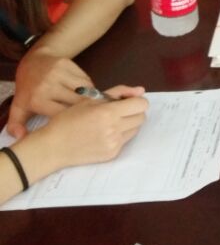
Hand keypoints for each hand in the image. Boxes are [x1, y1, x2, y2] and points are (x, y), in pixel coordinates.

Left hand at [8, 50, 93, 138]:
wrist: (33, 61)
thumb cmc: (28, 89)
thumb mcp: (19, 107)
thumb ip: (17, 124)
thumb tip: (21, 137)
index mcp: (37, 100)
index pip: (63, 114)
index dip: (73, 119)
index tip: (78, 122)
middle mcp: (48, 85)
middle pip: (77, 102)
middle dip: (85, 108)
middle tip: (90, 114)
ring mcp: (58, 73)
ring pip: (85, 89)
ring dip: (90, 97)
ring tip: (90, 103)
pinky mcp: (67, 64)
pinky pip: (86, 79)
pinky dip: (90, 87)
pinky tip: (86, 92)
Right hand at [32, 86, 148, 169]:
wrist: (53, 147)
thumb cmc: (69, 119)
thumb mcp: (90, 99)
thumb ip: (118, 92)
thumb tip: (141, 90)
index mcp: (109, 112)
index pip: (142, 104)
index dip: (136, 101)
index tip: (126, 102)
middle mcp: (114, 128)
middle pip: (141, 117)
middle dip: (133, 112)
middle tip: (118, 112)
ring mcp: (114, 143)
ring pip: (136, 129)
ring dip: (128, 124)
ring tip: (110, 123)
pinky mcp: (112, 154)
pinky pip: (126, 141)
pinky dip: (120, 135)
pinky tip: (104, 134)